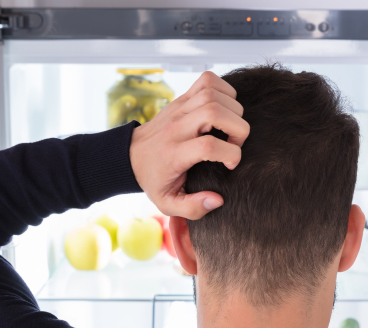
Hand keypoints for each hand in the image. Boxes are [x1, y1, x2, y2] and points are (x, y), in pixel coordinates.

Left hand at [130, 71, 248, 219]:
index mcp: (174, 153)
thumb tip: (217, 200)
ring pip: (213, 93)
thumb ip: (193, 208)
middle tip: (235, 143)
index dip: (230, 154)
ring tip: (230, 128)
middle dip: (237, 128)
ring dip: (233, 109)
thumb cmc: (154, 180)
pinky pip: (208, 80)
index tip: (230, 165)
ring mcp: (178, 108)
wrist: (130, 156)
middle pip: (214, 111)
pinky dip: (224, 89)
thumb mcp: (167, 203)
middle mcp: (176, 127)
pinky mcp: (181, 98)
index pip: (207, 146)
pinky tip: (225, 109)